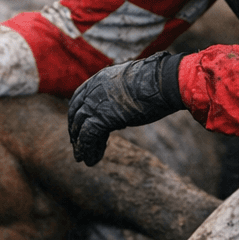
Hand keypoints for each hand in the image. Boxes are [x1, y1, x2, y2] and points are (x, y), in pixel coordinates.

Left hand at [67, 52, 185, 165]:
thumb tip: (122, 106)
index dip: (78, 113)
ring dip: (80, 145)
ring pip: (80, 128)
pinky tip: (91, 160)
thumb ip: (121, 93)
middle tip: (77, 145)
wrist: (163, 82)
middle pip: (76, 113)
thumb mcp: (132, 83)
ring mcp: (95, 104)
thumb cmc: (156, 82)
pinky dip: (88, 150)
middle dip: (75, 130)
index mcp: (99, 79)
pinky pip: (88, 138)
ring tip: (82, 158)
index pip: (79, 97)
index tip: (79, 125)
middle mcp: (93, 90)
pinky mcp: (101, 119)